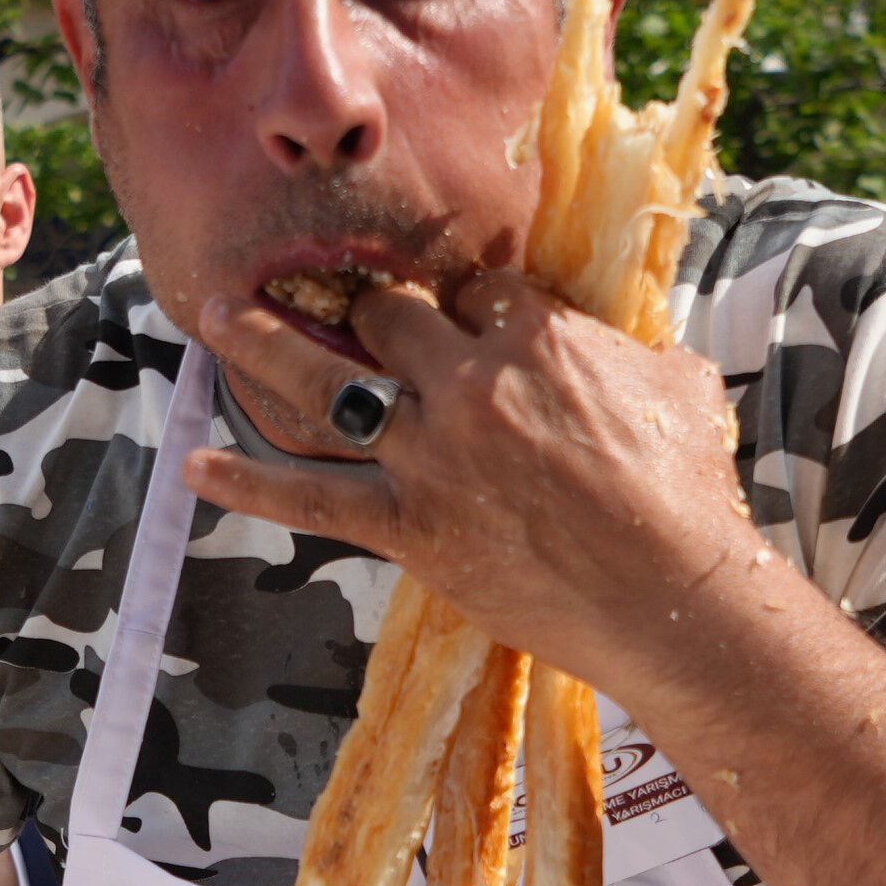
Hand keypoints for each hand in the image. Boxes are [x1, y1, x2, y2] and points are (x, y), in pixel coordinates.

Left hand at [176, 271, 746, 699]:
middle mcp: (471, 382)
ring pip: (326, 382)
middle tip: (333, 308)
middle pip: (388, 317)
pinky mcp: (411, 528)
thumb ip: (635, 351)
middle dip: (361, 309)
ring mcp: (433, 455)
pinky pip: (313, 501)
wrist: (676, 596)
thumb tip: (630, 342)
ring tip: (216, 315)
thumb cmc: (691, 494)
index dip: (460, 303)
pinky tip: (194, 466)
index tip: (452, 316)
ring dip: (262, 342)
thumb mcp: (680, 387)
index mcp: (537, 336)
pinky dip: (250, 485)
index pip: (473, 289)